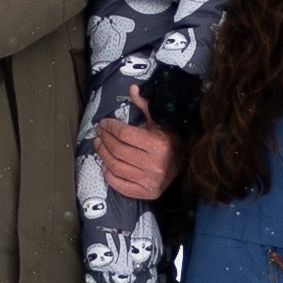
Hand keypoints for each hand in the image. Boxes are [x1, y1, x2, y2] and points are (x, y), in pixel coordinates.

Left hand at [94, 85, 180, 199]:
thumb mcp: (160, 123)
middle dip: (104, 138)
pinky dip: (108, 174)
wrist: (184, 167)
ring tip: (98, 144)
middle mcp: (154, 165)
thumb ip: (146, 106)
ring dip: (102, 154)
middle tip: (99, 132)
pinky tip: (104, 164)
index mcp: (159, 145)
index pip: (125, 134)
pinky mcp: (146, 193)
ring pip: (115, 166)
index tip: (104, 122)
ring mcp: (149, 181)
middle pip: (118, 150)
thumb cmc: (170, 142)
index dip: (110, 127)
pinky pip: (119, 184)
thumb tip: (132, 88)